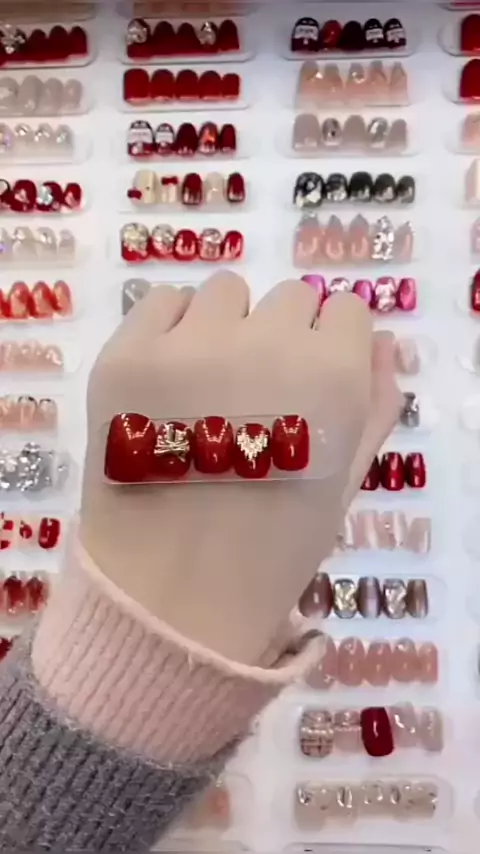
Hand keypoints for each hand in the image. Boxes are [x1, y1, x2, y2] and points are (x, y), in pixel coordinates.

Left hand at [80, 273, 401, 664]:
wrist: (171, 596)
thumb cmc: (272, 547)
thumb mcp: (347, 481)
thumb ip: (377, 403)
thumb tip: (383, 340)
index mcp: (332, 377)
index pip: (346, 312)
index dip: (332, 349)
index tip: (309, 388)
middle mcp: (266, 344)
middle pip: (291, 298)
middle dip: (284, 338)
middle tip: (256, 401)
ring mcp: (189, 345)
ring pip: (226, 293)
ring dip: (228, 328)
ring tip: (208, 392)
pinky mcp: (126, 354)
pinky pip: (163, 302)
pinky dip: (171, 330)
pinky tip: (167, 385)